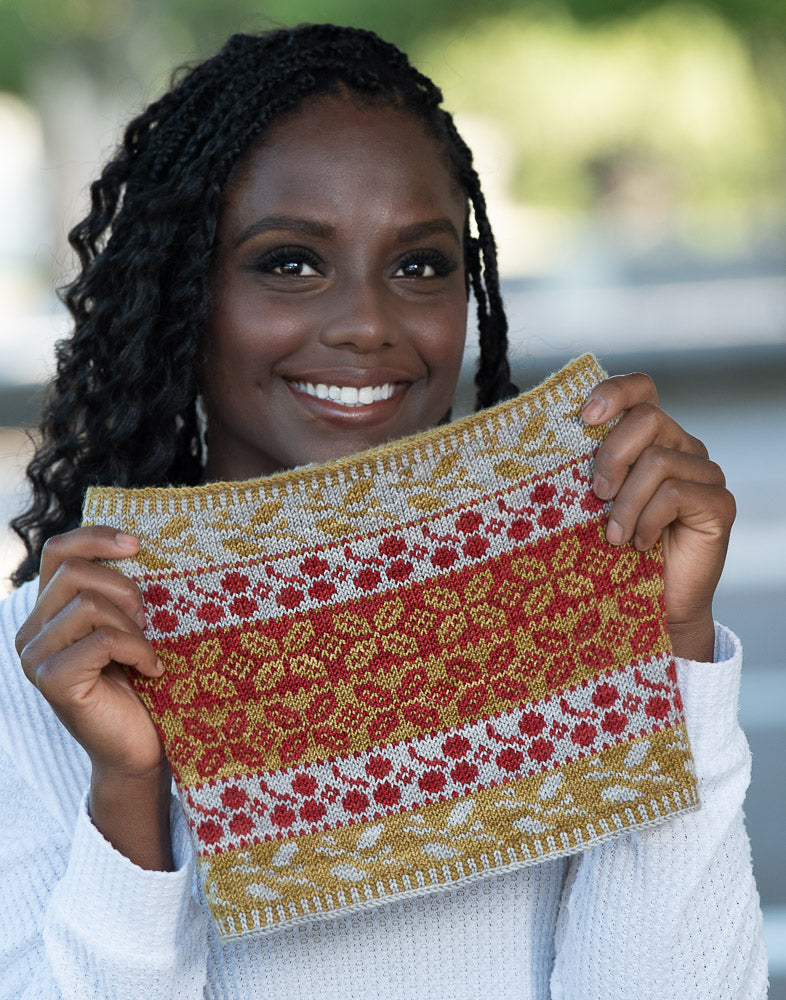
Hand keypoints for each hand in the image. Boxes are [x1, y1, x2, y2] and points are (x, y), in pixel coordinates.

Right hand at [15, 526, 172, 868]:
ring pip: (88, 604)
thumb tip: (136, 543)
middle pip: (74, 572)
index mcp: (47, 611)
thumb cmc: (140, 682)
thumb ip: (115, 592)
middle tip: (146, 621)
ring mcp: (35, 657)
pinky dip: (137, 650)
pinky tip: (151, 670)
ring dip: (132, 626)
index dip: (96, 537)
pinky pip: (102, 640)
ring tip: (145, 652)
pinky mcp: (53, 681)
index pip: (58, 551)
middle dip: (123, 590)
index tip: (138, 544)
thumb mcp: (128, 625)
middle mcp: (30, 631)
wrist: (140, 746)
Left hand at [582, 373, 734, 661]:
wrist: (646, 604)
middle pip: (647, 418)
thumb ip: (585, 469)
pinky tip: (641, 544)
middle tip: (596, 496)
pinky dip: (649, 519)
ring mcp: (704, 473)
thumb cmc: (611, 551)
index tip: (584, 416)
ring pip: (659, 460)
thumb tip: (545, 441)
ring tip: (614, 536)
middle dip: (611, 456)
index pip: (641, 389)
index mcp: (648, 439)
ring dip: (627, 502)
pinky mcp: (718, 503)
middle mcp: (681, 447)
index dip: (615, 391)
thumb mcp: (590, 503)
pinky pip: (677, 492)